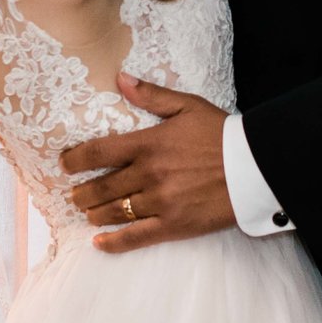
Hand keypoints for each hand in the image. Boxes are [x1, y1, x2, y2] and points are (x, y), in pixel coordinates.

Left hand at [59, 75, 238, 253]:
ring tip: (86, 213)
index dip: (76, 159)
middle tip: (73, 194)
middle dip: (82, 192)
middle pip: (102, 187)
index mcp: (149, 144)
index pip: (99, 152)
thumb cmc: (223, 134)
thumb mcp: (188, 106)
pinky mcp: (174, 225)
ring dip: (94, 213)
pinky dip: (114, 243)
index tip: (65, 164)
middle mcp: (149, 174)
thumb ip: (152, 95)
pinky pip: (136, 237)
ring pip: (115, 212)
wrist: (256, 167)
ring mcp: (160, 202)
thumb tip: (120, 79)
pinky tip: (99, 243)